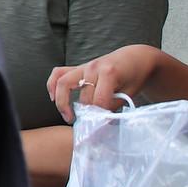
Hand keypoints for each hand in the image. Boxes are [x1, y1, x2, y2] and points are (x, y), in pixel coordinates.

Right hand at [47, 44, 162, 122]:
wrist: (135, 58)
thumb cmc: (134, 76)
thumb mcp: (129, 92)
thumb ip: (113, 106)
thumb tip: (99, 122)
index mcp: (109, 73)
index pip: (99, 101)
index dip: (101, 117)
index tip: (102, 128)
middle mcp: (93, 67)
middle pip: (83, 97)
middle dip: (86, 114)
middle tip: (90, 127)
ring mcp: (83, 66)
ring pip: (63, 83)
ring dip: (62, 102)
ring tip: (68, 117)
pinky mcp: (78, 67)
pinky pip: (59, 73)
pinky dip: (52, 85)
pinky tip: (53, 97)